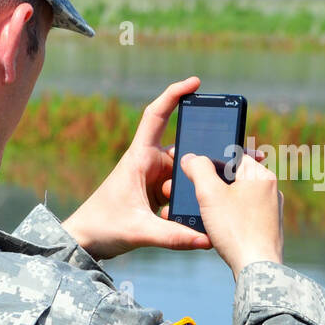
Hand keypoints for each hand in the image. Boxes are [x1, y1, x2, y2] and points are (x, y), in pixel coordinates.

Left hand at [63, 77, 211, 259]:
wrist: (85, 241)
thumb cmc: (102, 226)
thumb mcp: (139, 231)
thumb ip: (174, 236)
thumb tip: (206, 239)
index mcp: (139, 158)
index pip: (156, 116)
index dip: (174, 94)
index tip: (196, 83)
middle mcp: (149, 164)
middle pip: (185, 151)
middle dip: (207, 155)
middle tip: (239, 154)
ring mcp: (155, 180)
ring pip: (187, 174)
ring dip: (200, 182)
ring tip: (227, 188)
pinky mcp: (158, 195)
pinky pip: (183, 190)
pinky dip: (194, 196)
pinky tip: (211, 207)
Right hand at [180, 152, 282, 279]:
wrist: (256, 268)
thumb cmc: (235, 230)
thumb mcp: (209, 194)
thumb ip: (198, 169)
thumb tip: (191, 158)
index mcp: (261, 175)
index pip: (232, 156)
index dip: (210, 161)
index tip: (194, 171)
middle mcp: (271, 190)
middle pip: (234, 178)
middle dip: (212, 186)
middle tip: (195, 196)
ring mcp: (271, 210)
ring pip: (238, 198)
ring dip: (219, 204)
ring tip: (204, 215)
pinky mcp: (268, 228)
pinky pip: (244, 216)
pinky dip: (230, 219)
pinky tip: (218, 230)